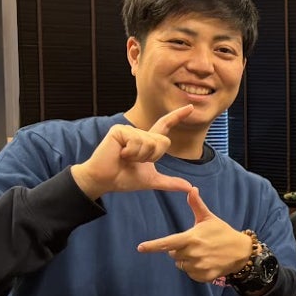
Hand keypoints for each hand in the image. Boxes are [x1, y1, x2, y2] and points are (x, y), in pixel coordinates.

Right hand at [70, 105, 195, 199]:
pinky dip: (131, 153)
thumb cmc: (123, 179)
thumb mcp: (151, 180)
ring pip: (150, 142)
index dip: (178, 116)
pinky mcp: (119, 130)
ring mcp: (129, 130)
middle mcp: (139, 133)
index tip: (191, 107)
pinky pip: (137, 141)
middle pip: (162, 142)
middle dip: (152, 157)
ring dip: (139, 156)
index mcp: (147, 142)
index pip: (165, 126)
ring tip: (125, 158)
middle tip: (134, 161)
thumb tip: (189, 187)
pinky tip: (120, 154)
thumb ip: (170, 182)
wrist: (104, 181)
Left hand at [136, 188, 254, 282]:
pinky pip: (191, 274)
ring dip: (187, 261)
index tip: (140, 248)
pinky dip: (195, 270)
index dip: (153, 245)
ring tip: (202, 254)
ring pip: (181, 265)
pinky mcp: (205, 276)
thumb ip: (196, 206)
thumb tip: (192, 189)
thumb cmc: (223, 232)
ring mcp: (199, 266)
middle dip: (179, 250)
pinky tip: (206, 263)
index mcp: (192, 237)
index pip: (168, 243)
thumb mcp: (209, 218)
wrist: (242, 251)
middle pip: (173, 255)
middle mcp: (194, 253)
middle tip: (195, 244)